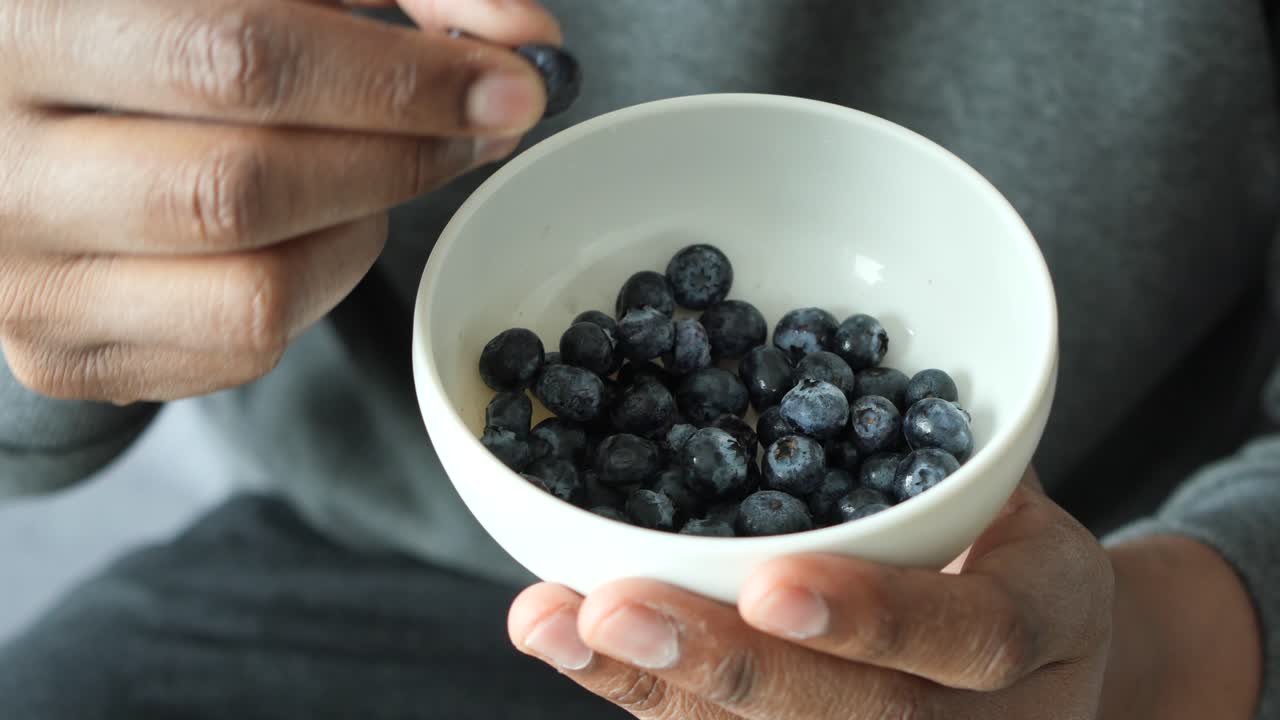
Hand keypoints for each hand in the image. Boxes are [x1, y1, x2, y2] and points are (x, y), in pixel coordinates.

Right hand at [0, 0, 558, 402]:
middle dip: (400, 160)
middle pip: (246, 187)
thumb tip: (528, 43)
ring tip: (365, 171)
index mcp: (34, 20)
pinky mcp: (61, 352)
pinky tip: (306, 229)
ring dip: (360, 230)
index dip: (400, 80)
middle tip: (476, 130)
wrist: (23, 119)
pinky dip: (315, 289)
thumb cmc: (161, 28)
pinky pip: (243, 350)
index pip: (243, 58)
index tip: (512, 84)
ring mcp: (20, 273)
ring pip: (254, 291)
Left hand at [509, 470, 1261, 718]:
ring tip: (551, 625)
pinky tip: (567, 642)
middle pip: (861, 716)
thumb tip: (797, 336)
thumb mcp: (1011, 478)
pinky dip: (645, 690)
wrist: (1043, 647)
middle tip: (611, 610)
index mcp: (1041, 625)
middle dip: (726, 662)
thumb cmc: (1010, 537)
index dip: (874, 615)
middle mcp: (979, 716)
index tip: (773, 584)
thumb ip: (927, 435)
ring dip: (650, 682)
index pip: (976, 634)